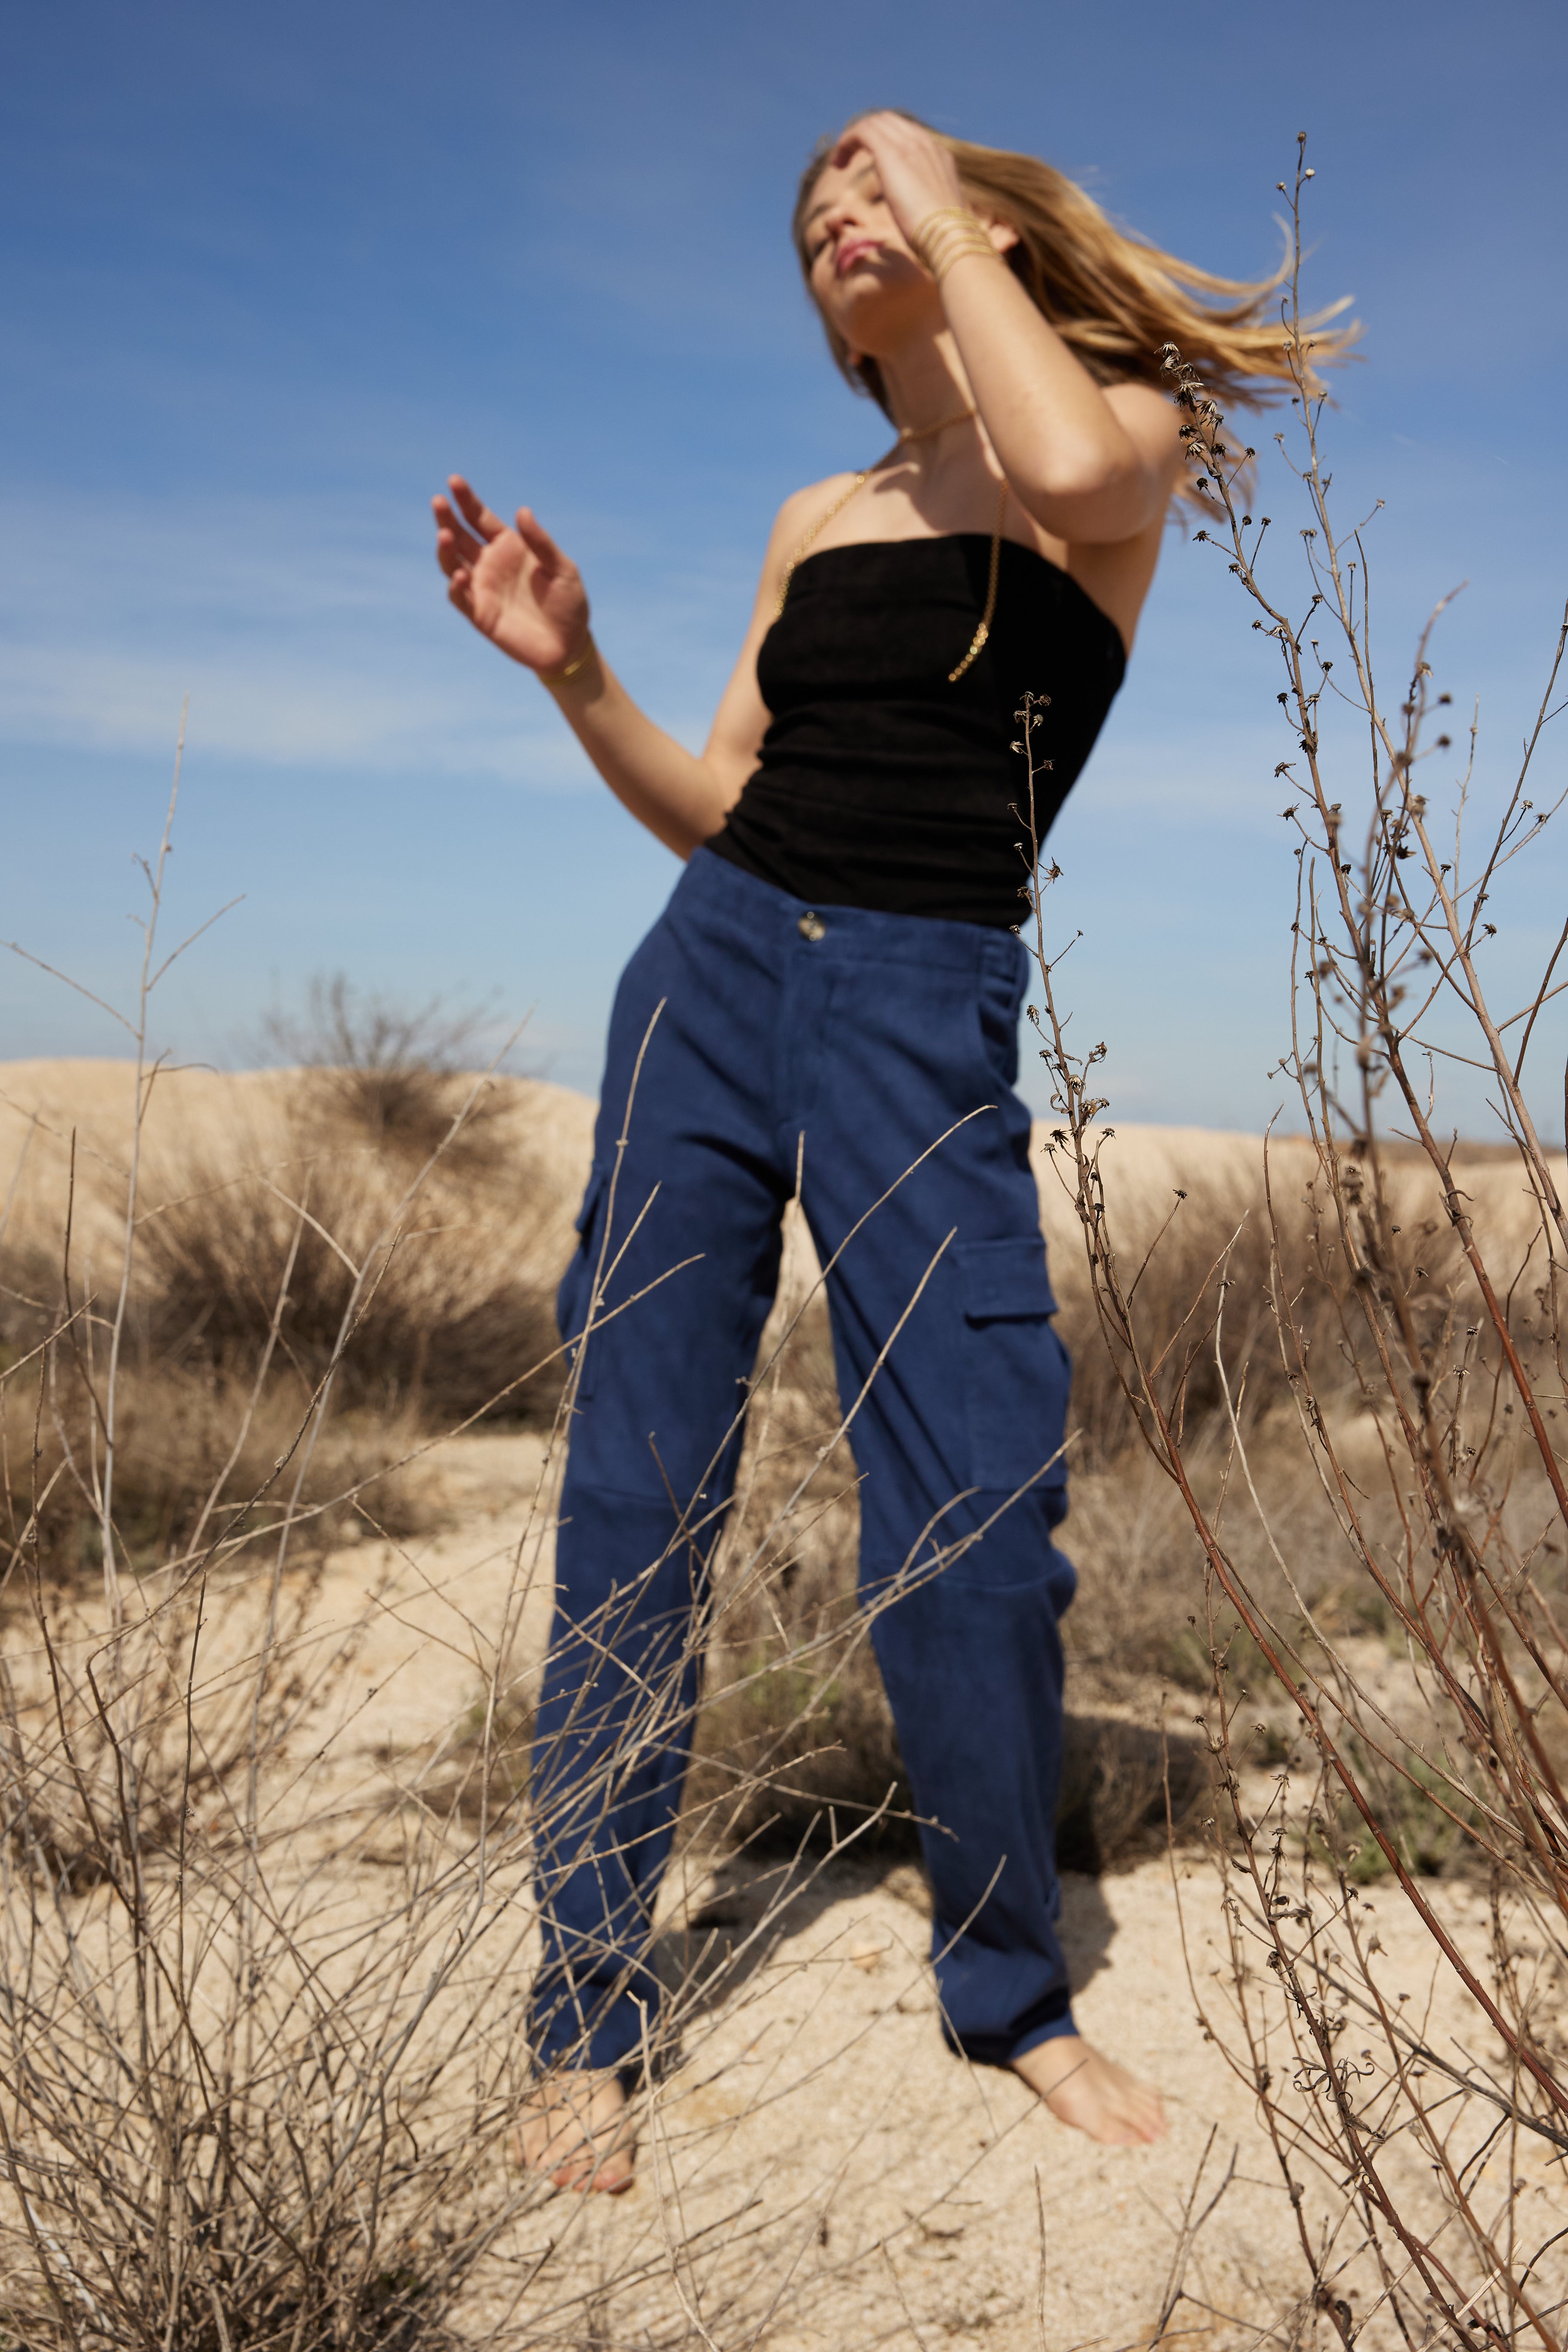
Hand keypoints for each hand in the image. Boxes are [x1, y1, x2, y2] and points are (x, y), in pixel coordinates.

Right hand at [432, 477, 589, 674]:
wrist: (570, 644)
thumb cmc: (568, 603)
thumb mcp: (562, 569)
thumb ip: (541, 542)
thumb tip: (522, 511)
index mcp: (508, 546)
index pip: (480, 518)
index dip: (466, 500)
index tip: (454, 481)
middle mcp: (489, 564)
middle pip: (460, 536)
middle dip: (446, 519)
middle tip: (438, 502)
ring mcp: (482, 589)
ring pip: (452, 563)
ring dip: (445, 549)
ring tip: (444, 535)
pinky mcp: (480, 615)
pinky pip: (460, 598)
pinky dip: (455, 586)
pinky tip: (459, 574)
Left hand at [831, 112, 968, 249]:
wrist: (949, 237)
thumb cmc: (943, 239)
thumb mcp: (937, 217)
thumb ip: (927, 206)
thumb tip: (920, 216)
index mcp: (938, 157)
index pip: (907, 134)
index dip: (883, 142)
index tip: (870, 163)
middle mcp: (925, 144)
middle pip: (889, 122)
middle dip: (866, 135)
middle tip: (848, 159)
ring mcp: (909, 144)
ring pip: (874, 123)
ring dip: (852, 140)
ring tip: (839, 164)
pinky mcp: (891, 152)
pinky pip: (862, 131)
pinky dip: (846, 142)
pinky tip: (838, 164)